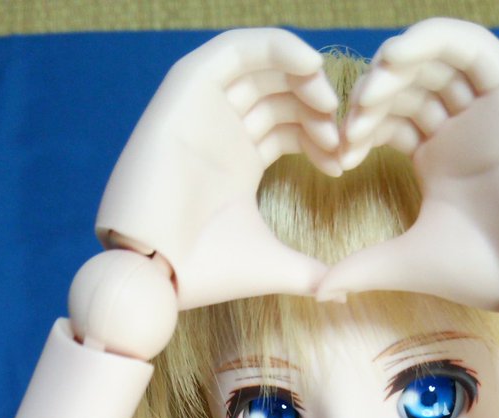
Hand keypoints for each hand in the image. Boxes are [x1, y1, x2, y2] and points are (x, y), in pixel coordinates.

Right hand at [96, 28, 339, 308]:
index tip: (345, 161)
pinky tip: (310, 64)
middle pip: (279, 93)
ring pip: (260, 66)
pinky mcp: (187, 90)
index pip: (288, 126)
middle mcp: (220, 130)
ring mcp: (203, 107)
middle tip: (342, 132)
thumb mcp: (271, 264)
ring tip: (328, 102)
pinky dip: (274, 46)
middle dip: (317, 107)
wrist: (154, 270)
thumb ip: (310, 273)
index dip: (322, 135)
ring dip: (301, 75)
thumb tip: (345, 291)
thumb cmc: (204, 271)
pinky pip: (234, 49)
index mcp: (237, 163)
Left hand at [317, 19, 498, 309]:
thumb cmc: (476, 273)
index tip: (338, 151)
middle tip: (349, 122)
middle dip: (372, 95)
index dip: (358, 123)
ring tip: (368, 92)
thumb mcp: (404, 262)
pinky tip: (397, 56)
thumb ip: (359, 268)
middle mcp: (462, 127)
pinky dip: (434, 39)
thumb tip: (317, 292)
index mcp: (437, 157)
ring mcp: (488, 108)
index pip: (389, 116)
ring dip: (396, 64)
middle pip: (408, 83)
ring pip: (436, 58)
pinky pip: (472, 47)